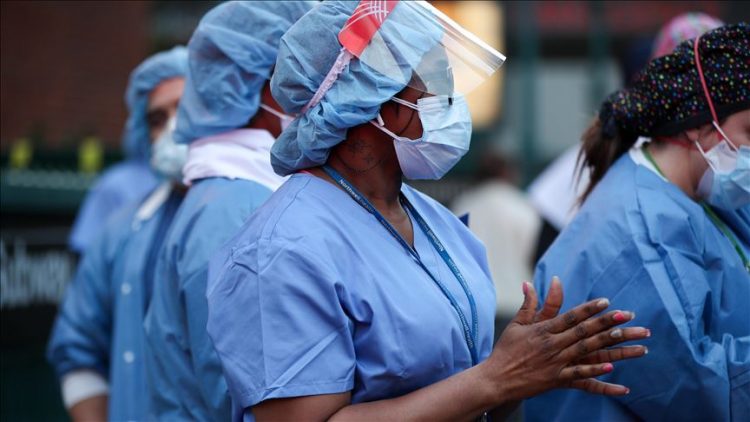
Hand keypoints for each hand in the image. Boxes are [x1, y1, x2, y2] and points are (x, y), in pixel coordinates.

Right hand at [481, 277, 649, 402]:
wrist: (496, 378)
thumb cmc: (506, 350)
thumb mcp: (516, 324)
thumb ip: (528, 304)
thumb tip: (528, 282)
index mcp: (543, 329)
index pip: (571, 316)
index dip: (589, 309)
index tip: (606, 302)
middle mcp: (552, 344)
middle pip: (584, 331)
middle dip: (608, 323)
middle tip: (628, 316)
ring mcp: (555, 362)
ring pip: (586, 351)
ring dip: (610, 345)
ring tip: (628, 339)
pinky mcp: (556, 379)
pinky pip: (579, 374)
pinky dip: (595, 370)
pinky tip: (611, 367)